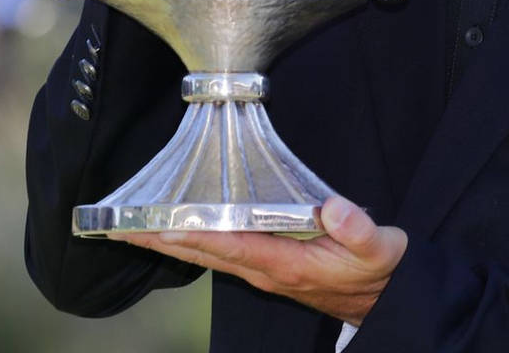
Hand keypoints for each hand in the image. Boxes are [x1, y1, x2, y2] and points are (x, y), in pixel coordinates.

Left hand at [111, 196, 405, 324]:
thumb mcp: (381, 248)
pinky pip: (222, 254)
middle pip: (205, 253)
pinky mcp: (268, 269)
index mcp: (287, 263)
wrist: (386, 300)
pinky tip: (180, 232)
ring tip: (138, 228)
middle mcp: (267, 271)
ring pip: (209, 256)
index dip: (190, 234)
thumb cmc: (379, 270)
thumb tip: (332, 208)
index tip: (153, 225)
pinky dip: (195, 242)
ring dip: (173, 242)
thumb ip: (359, 228)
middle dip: (163, 240)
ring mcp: (265, 273)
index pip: (229, 245)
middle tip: (122, 226)